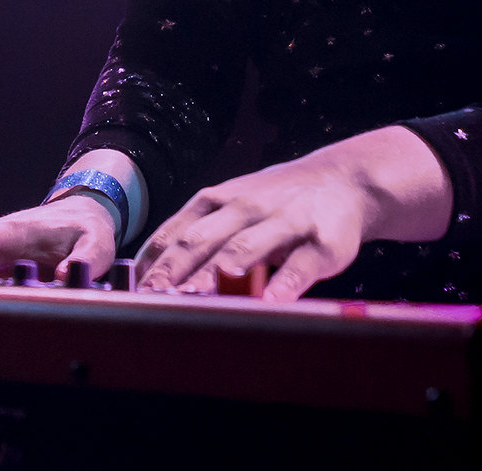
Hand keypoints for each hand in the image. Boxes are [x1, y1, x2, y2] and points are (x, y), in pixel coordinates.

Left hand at [134, 126, 450, 302]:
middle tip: (156, 298)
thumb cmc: (277, 201)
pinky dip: (285, 282)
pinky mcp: (322, 242)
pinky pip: (301, 264)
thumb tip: (149, 274)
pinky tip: (270, 301)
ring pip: (247, 246)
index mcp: (219, 201)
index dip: (156, 262)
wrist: (344, 179)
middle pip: (204, 239)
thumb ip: (196, 234)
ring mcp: (285, 221)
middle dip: (177, 269)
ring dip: (220, 271)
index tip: (137, 291)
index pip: (178, 232)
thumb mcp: (231, 206)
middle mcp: (247, 208)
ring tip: (198, 296)